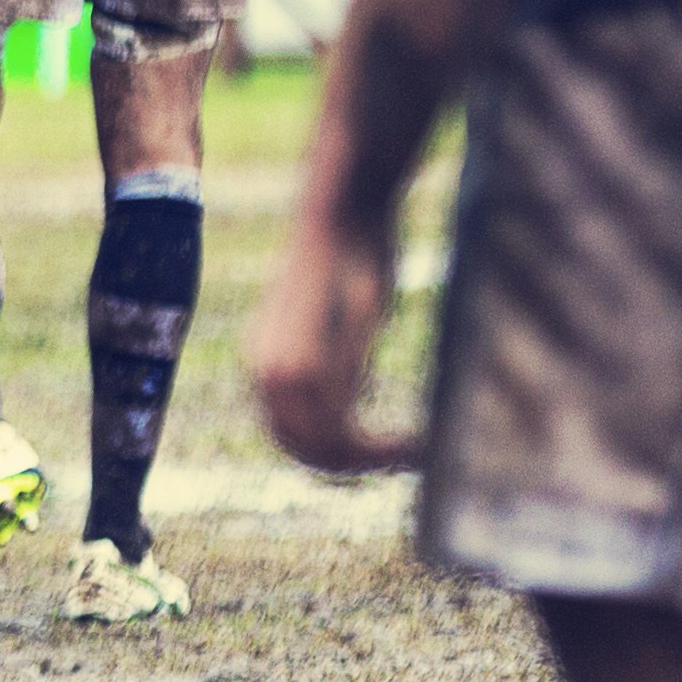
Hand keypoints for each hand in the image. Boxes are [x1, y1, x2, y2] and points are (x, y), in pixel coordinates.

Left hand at [246, 203, 419, 474]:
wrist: (341, 215)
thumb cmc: (350, 257)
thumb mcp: (340, 322)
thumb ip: (336, 366)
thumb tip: (348, 405)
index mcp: (264, 362)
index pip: (292, 435)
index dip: (338, 456)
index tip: (386, 453)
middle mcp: (263, 373)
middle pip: (306, 451)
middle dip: (357, 466)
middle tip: (409, 460)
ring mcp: (281, 372)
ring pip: (325, 449)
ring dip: (375, 460)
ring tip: (419, 452)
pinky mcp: (309, 366)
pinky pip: (342, 431)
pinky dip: (382, 448)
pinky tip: (417, 442)